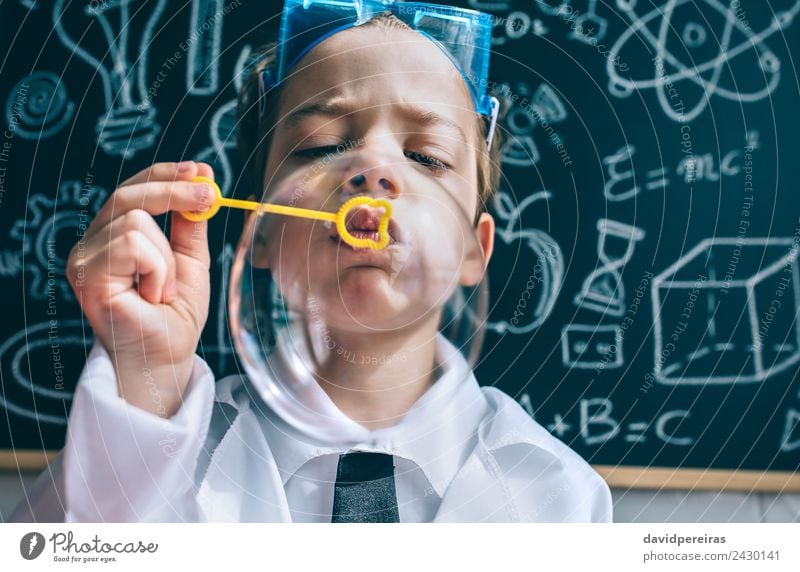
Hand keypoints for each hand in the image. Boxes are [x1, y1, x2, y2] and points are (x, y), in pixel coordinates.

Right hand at [66, 161, 214, 416]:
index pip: (132, 191)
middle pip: (128, 195)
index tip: (200, 170)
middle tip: (209, 195)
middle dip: (174, 191)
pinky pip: (134, 245)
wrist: (168, 356)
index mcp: (112, 237)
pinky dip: (157, 270)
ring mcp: (85, 260)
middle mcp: (92, 245)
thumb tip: (201, 180)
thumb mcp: (190, 260)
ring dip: (166, 259)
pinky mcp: (88, 276)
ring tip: (163, 290)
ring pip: (137, 223)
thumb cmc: (174, 314)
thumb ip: (188, 224)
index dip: (164, 175)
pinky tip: (152, 296)